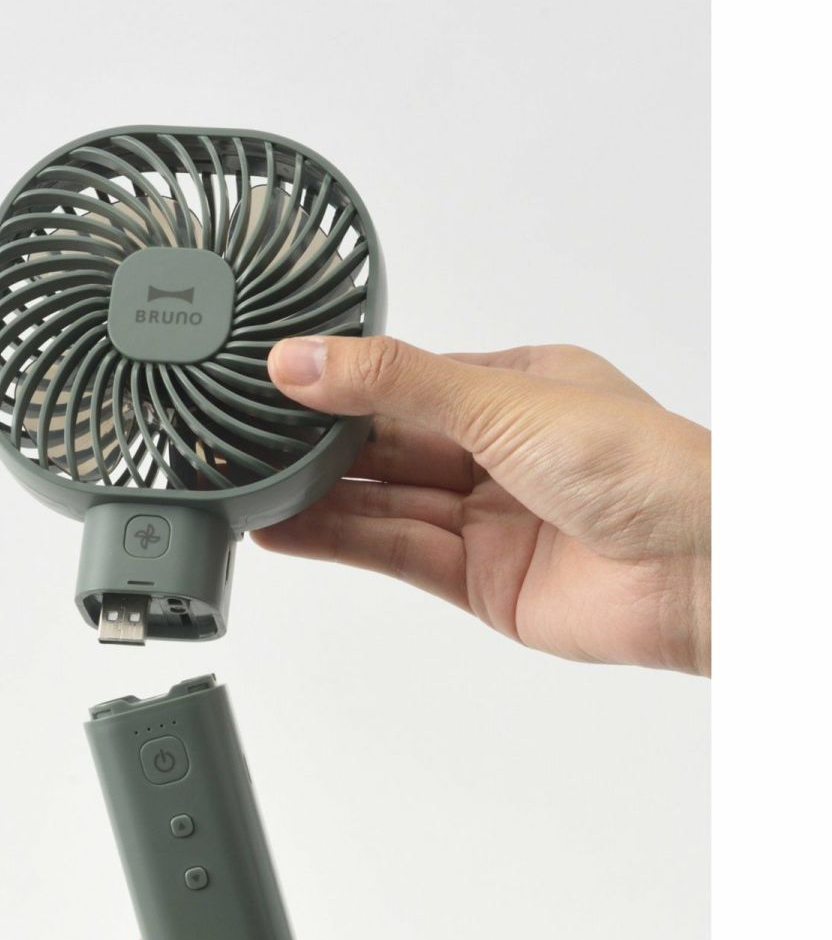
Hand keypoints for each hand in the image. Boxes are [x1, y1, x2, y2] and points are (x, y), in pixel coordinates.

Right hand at [258, 338, 710, 674]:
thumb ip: (395, 384)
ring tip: (244, 487)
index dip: (341, 383)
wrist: (697, 566)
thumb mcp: (501, 400)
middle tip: (242, 438)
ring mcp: (488, 519)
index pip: (406, 380)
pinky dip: (340, 541)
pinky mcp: (479, 579)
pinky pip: (395, 553)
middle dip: (319, 444)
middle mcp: (499, 452)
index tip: (273, 380)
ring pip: (384, 502)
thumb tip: (304, 360)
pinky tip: (286, 528)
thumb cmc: (640, 465)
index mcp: (517, 387)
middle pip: (389, 445)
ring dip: (316, 497)